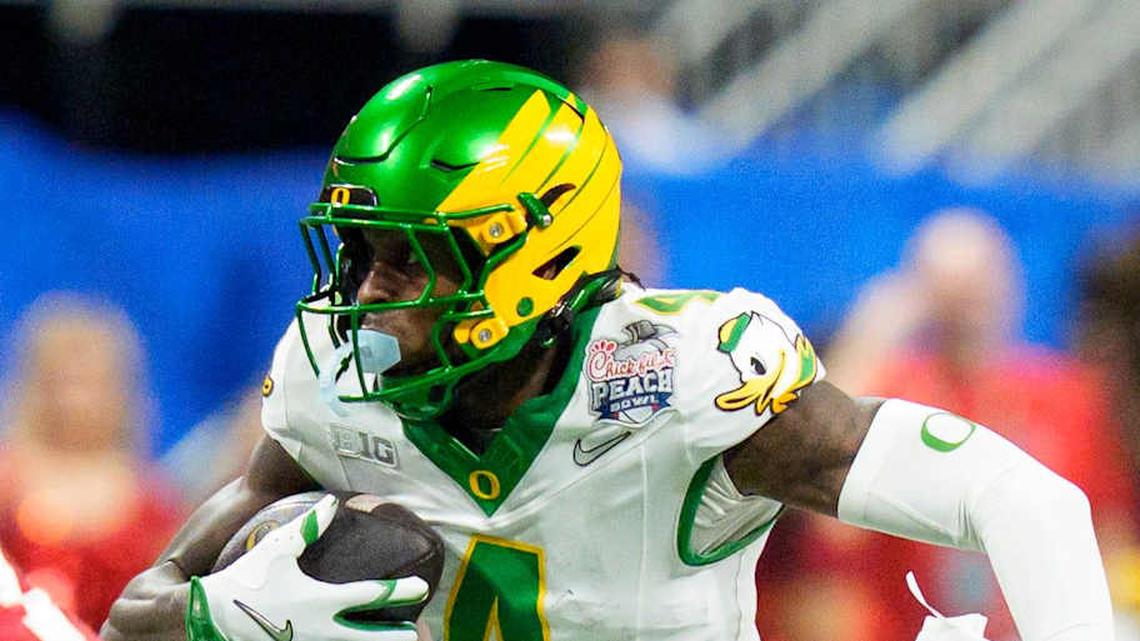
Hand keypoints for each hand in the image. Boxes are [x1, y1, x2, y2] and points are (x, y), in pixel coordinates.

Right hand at [185, 494, 428, 640]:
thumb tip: (333, 502)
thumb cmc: (243, 581)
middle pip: (369, 636)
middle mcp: (320, 628)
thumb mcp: (276, 549)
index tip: (421, 588)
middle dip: (396, 636)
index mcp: (321, 601)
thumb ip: (308, 527)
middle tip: (418, 632)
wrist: (207, 620)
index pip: (371, 594)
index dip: (399, 591)